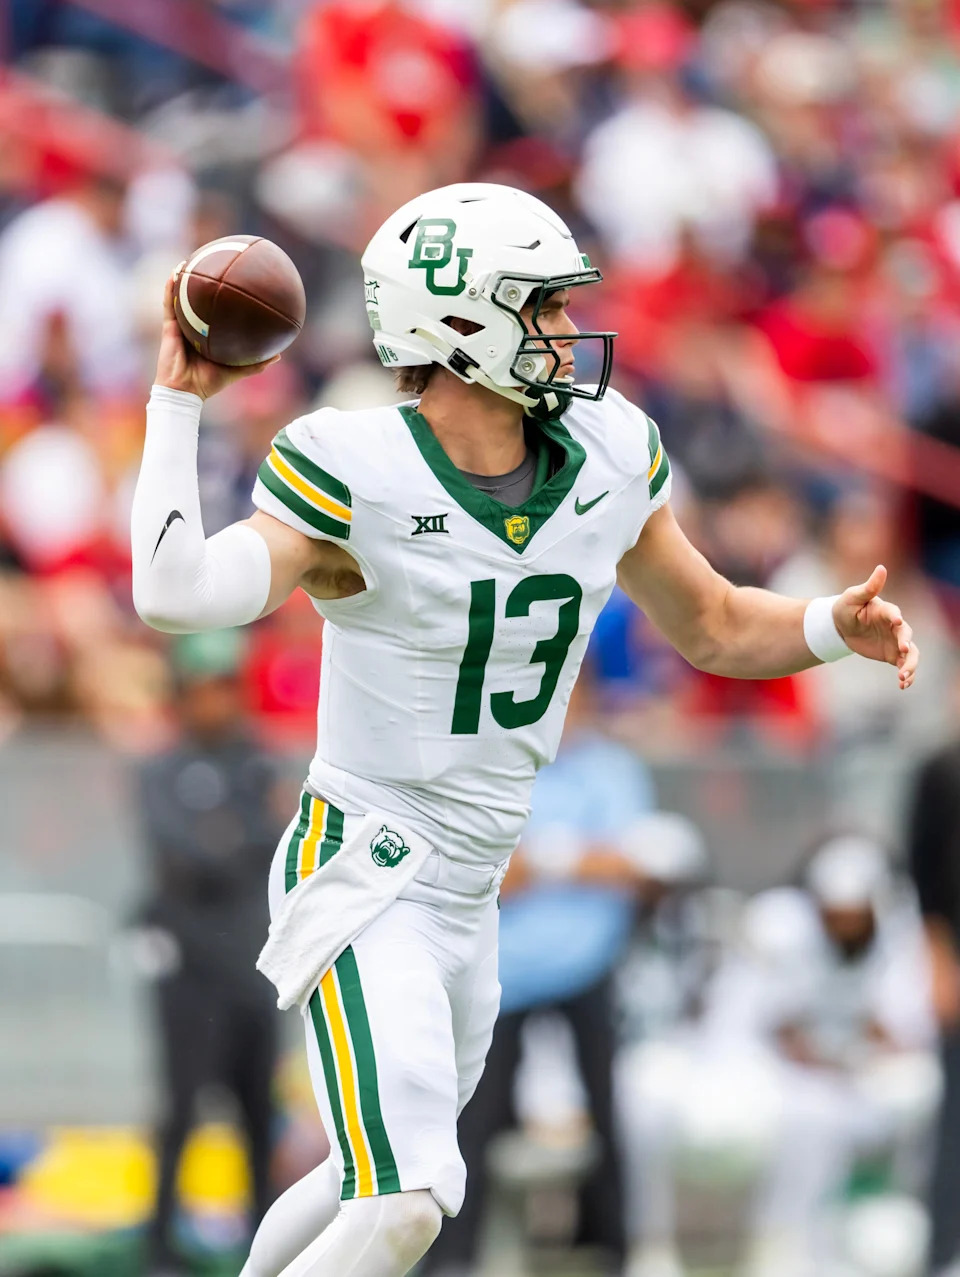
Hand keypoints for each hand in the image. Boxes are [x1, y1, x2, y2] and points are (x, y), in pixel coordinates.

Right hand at [154, 268, 278, 399]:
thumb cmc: (208, 383)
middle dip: (203, 284)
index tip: (233, 283)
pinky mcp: (169, 326)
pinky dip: (170, 288)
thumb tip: (279, 355)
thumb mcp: (236, 371)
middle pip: (199, 302)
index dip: (222, 300)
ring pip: (181, 298)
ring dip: (184, 279)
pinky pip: (169, 303)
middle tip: (214, 265)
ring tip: (190, 260)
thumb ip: (255, 364)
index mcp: (207, 336)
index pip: (215, 313)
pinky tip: (175, 273)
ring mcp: (181, 326)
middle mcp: (194, 328)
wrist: (184, 390)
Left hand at [832, 564, 918, 689]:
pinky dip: (906, 675)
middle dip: (906, 643)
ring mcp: (895, 641)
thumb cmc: (845, 608)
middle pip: (907, 634)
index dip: (896, 617)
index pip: (893, 613)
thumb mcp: (852, 597)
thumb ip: (868, 587)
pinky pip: (903, 665)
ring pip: (911, 654)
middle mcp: (894, 626)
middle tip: (903, 651)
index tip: (896, 622)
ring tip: (903, 677)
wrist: (840, 627)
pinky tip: (903, 685)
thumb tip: (881, 567)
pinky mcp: (892, 654)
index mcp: (885, 610)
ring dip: (910, 665)